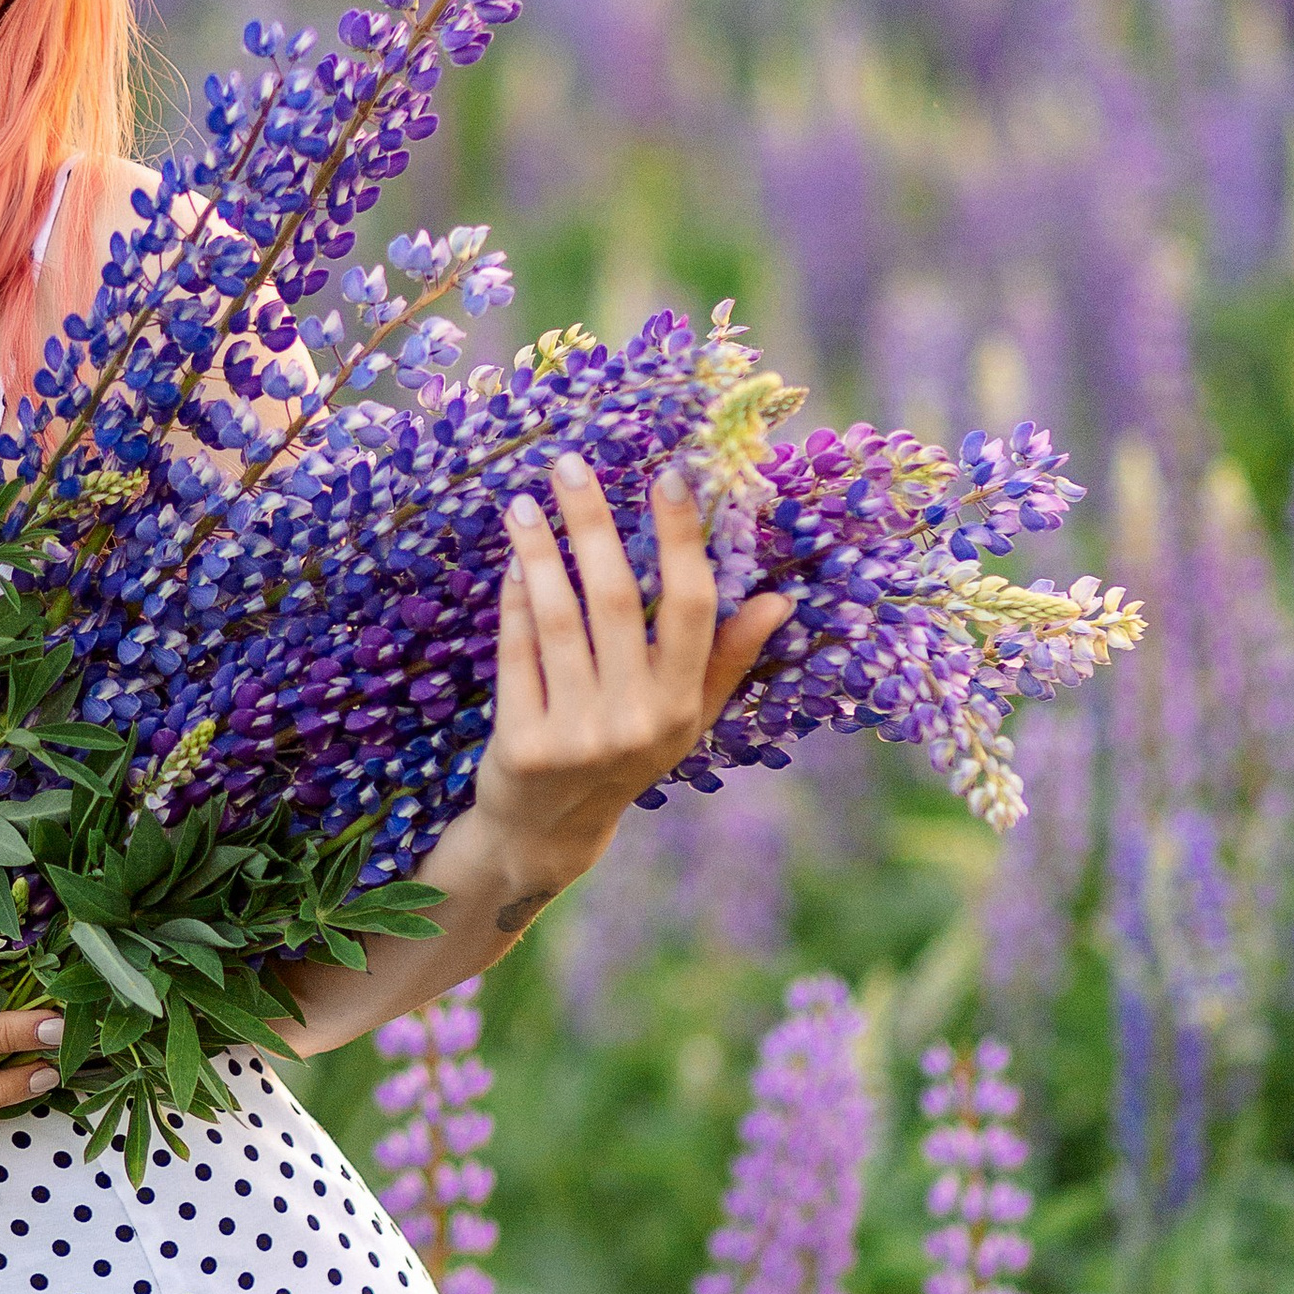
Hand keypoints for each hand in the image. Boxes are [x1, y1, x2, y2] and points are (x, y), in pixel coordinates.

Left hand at [468, 460, 791, 910]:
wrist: (550, 830)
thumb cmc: (625, 756)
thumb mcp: (685, 716)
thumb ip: (728, 657)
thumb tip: (780, 599)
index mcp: (682, 705)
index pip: (692, 607)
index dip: (681, 539)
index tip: (667, 476)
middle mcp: (635, 719)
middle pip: (616, 599)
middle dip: (591, 523)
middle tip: (570, 464)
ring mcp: (578, 734)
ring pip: (559, 619)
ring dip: (539, 552)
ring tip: (525, 503)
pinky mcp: (523, 744)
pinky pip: (516, 652)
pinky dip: (513, 601)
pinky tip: (513, 561)